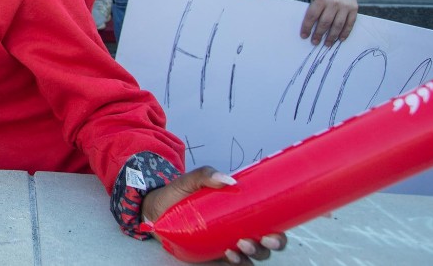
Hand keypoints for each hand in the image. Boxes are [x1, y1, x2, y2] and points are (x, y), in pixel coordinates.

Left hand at [141, 166, 285, 263]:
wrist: (154, 210)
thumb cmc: (177, 194)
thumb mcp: (190, 181)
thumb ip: (206, 175)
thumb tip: (229, 181)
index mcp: (241, 211)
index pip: (269, 224)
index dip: (279, 232)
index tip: (274, 231)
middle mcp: (240, 229)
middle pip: (266, 244)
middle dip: (269, 246)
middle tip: (259, 239)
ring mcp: (228, 244)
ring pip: (253, 256)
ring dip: (253, 254)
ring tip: (239, 244)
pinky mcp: (214, 255)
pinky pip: (234, 264)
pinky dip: (238, 263)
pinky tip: (230, 254)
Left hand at [301, 0, 358, 45]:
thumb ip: (314, 9)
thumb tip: (310, 27)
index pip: (312, 16)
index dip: (307, 27)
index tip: (304, 36)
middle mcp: (333, 3)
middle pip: (325, 22)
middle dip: (319, 34)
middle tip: (315, 42)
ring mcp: (345, 6)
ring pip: (338, 25)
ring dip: (332, 37)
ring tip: (327, 44)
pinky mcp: (354, 8)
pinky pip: (350, 23)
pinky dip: (345, 32)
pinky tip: (340, 39)